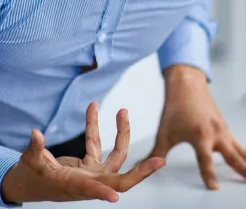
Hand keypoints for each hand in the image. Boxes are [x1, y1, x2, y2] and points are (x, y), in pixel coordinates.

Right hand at [0, 102, 164, 203]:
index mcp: (73, 186)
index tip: (115, 196)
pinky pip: (97, 144)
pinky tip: (93, 107)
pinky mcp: (90, 165)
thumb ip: (35, 149)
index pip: (91, 190)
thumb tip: (36, 133)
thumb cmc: (28, 177)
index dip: (103, 193)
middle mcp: (88, 182)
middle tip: (161, 161)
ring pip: (116, 155)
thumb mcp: (30, 163)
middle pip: (121, 180)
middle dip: (141, 172)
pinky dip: (94, 126)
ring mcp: (92, 174)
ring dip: (122, 133)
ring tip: (122, 110)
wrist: (27, 184)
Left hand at [147, 65, 245, 189]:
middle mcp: (216, 133)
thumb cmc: (177, 105)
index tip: (215, 188)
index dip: (209, 175)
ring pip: (245, 151)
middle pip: (237, 156)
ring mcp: (224, 131)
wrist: (187, 84)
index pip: (206, 161)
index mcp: (201, 135)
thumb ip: (157, 154)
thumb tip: (145, 167)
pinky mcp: (226, 128)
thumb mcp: (165, 133)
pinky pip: (242, 144)